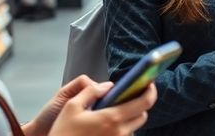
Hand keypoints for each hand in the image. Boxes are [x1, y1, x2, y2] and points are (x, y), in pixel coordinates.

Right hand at [25, 75, 155, 135]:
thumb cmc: (63, 132)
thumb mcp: (71, 106)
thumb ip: (90, 91)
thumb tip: (107, 85)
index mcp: (111, 118)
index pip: (144, 103)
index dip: (151, 91)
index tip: (150, 84)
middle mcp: (119, 132)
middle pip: (142, 116)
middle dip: (139, 106)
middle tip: (129, 98)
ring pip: (133, 129)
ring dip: (129, 119)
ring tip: (115, 112)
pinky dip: (121, 130)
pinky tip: (108, 126)